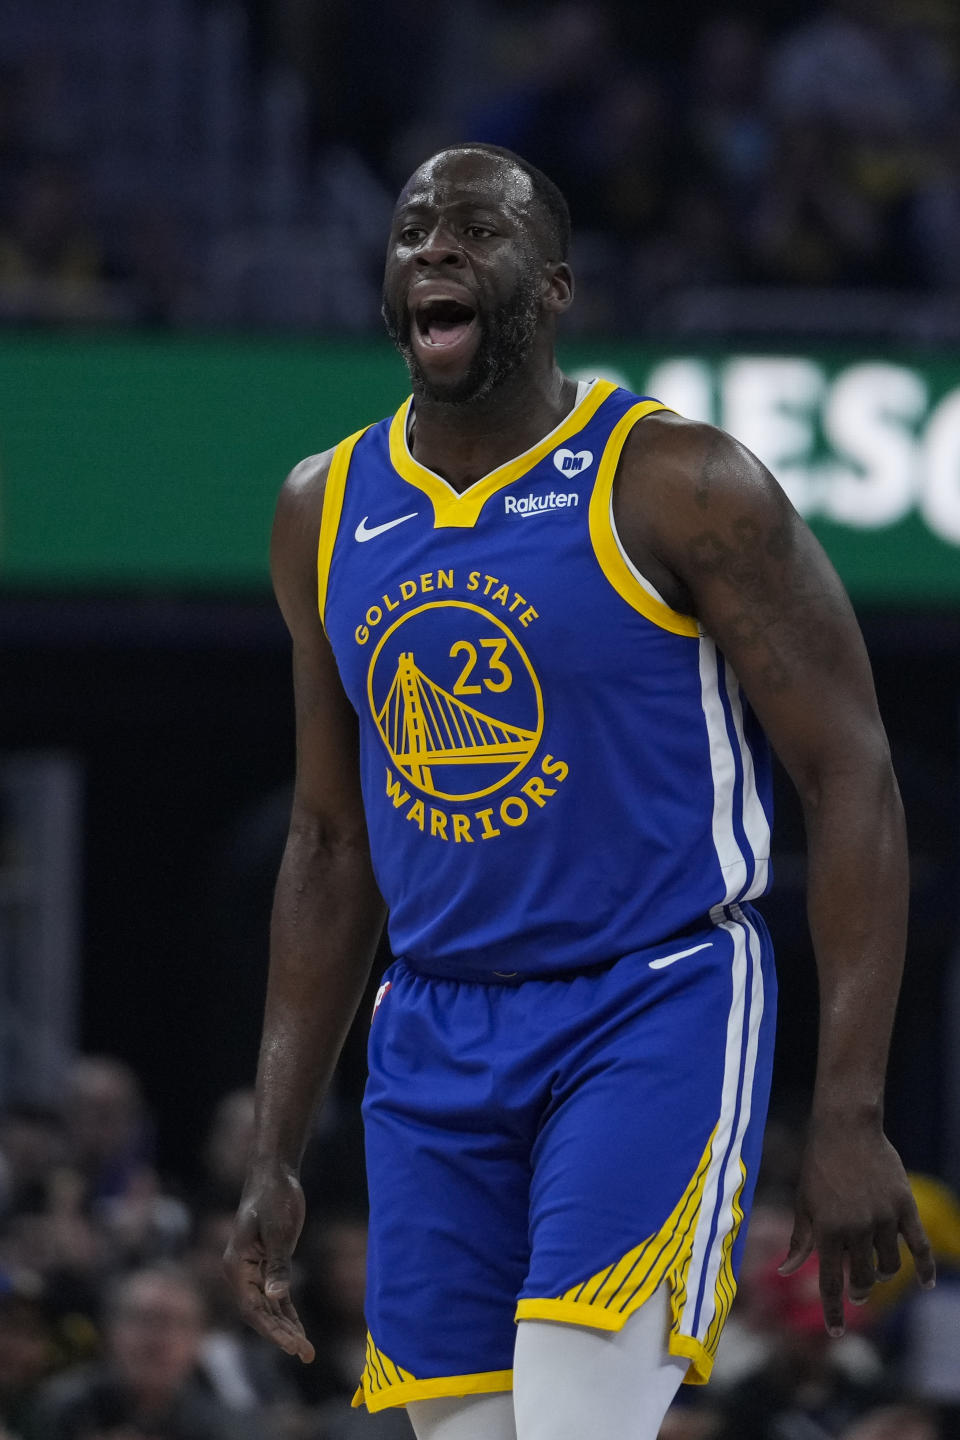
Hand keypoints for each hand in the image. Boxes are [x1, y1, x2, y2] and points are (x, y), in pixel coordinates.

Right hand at [223, 1163, 314, 1361]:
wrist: (274, 1173)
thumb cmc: (274, 1196)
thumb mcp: (279, 1231)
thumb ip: (278, 1265)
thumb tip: (276, 1297)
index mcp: (236, 1265)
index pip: (252, 1308)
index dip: (272, 1330)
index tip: (293, 1346)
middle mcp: (239, 1272)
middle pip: (259, 1313)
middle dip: (281, 1335)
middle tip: (306, 1353)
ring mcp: (251, 1270)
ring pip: (267, 1307)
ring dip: (285, 1328)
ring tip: (306, 1351)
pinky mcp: (265, 1264)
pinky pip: (274, 1296)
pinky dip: (286, 1312)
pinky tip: (298, 1329)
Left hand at [779, 1117, 934, 1335]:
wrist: (846, 1128)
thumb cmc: (818, 1165)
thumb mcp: (803, 1202)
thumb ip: (799, 1240)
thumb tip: (785, 1272)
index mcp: (827, 1230)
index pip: (829, 1282)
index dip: (833, 1311)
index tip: (835, 1333)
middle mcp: (856, 1229)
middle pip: (864, 1278)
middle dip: (860, 1293)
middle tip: (858, 1295)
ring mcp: (883, 1218)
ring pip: (890, 1266)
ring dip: (883, 1277)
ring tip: (877, 1276)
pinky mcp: (904, 1206)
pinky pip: (920, 1245)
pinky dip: (924, 1267)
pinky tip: (927, 1283)